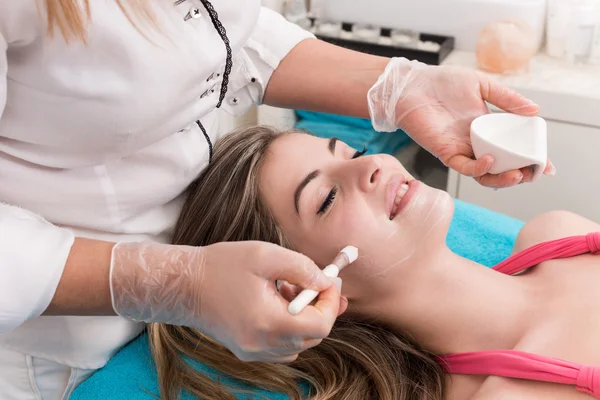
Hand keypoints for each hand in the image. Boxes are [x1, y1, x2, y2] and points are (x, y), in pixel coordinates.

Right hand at [110, 241, 342, 362]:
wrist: (183, 286)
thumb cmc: (221, 266)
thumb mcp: (265, 255)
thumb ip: (302, 268)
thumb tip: (327, 282)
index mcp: (269, 323)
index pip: (320, 326)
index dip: (331, 302)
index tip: (330, 281)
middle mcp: (263, 345)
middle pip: (313, 337)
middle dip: (320, 307)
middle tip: (316, 282)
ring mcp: (254, 352)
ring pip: (299, 342)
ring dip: (304, 317)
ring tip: (289, 289)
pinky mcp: (247, 350)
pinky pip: (283, 346)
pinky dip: (289, 327)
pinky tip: (277, 304)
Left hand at [367, 58, 554, 187]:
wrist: (412, 85)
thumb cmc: (442, 82)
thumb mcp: (482, 84)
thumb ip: (507, 98)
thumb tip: (536, 111)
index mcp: (488, 127)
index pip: (513, 148)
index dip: (530, 158)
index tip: (546, 166)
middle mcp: (476, 142)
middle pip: (502, 166)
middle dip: (519, 174)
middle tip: (532, 172)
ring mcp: (461, 149)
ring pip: (484, 174)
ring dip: (502, 178)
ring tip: (517, 175)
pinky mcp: (445, 152)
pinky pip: (464, 167)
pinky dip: (478, 168)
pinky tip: (489, 161)